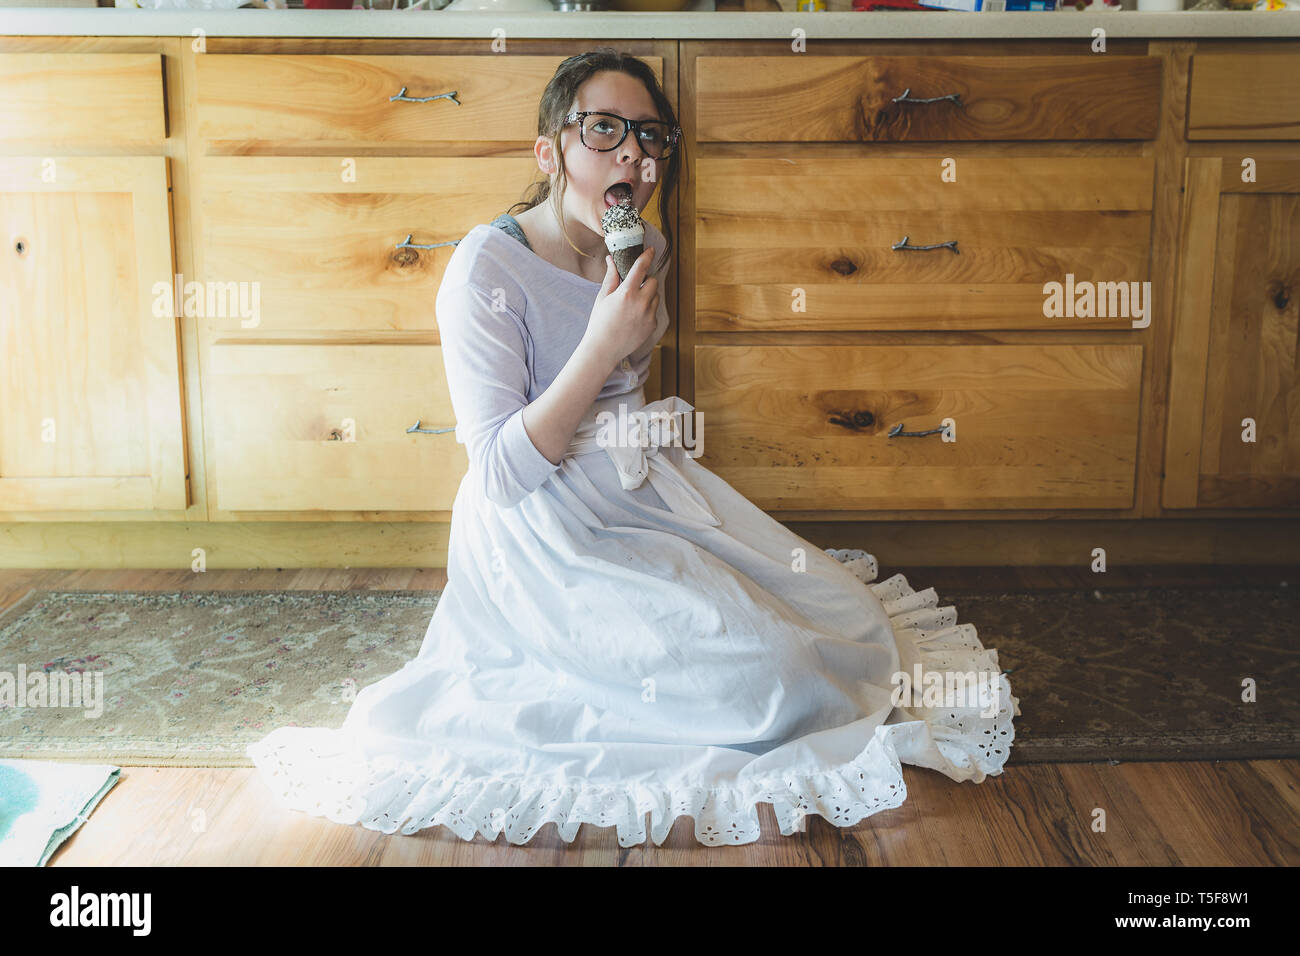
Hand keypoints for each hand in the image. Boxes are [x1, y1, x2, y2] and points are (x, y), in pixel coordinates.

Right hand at [582, 247, 659, 370]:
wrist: (604, 349)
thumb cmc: (600, 322)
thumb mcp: (603, 297)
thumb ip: (611, 277)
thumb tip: (611, 259)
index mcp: (627, 293)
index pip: (641, 268)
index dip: (647, 256)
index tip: (651, 250)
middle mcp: (641, 303)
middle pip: (653, 282)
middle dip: (646, 281)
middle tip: (635, 287)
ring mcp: (648, 315)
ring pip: (656, 297)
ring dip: (648, 296)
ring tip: (633, 305)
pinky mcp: (652, 326)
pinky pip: (654, 311)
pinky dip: (647, 311)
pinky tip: (634, 318)